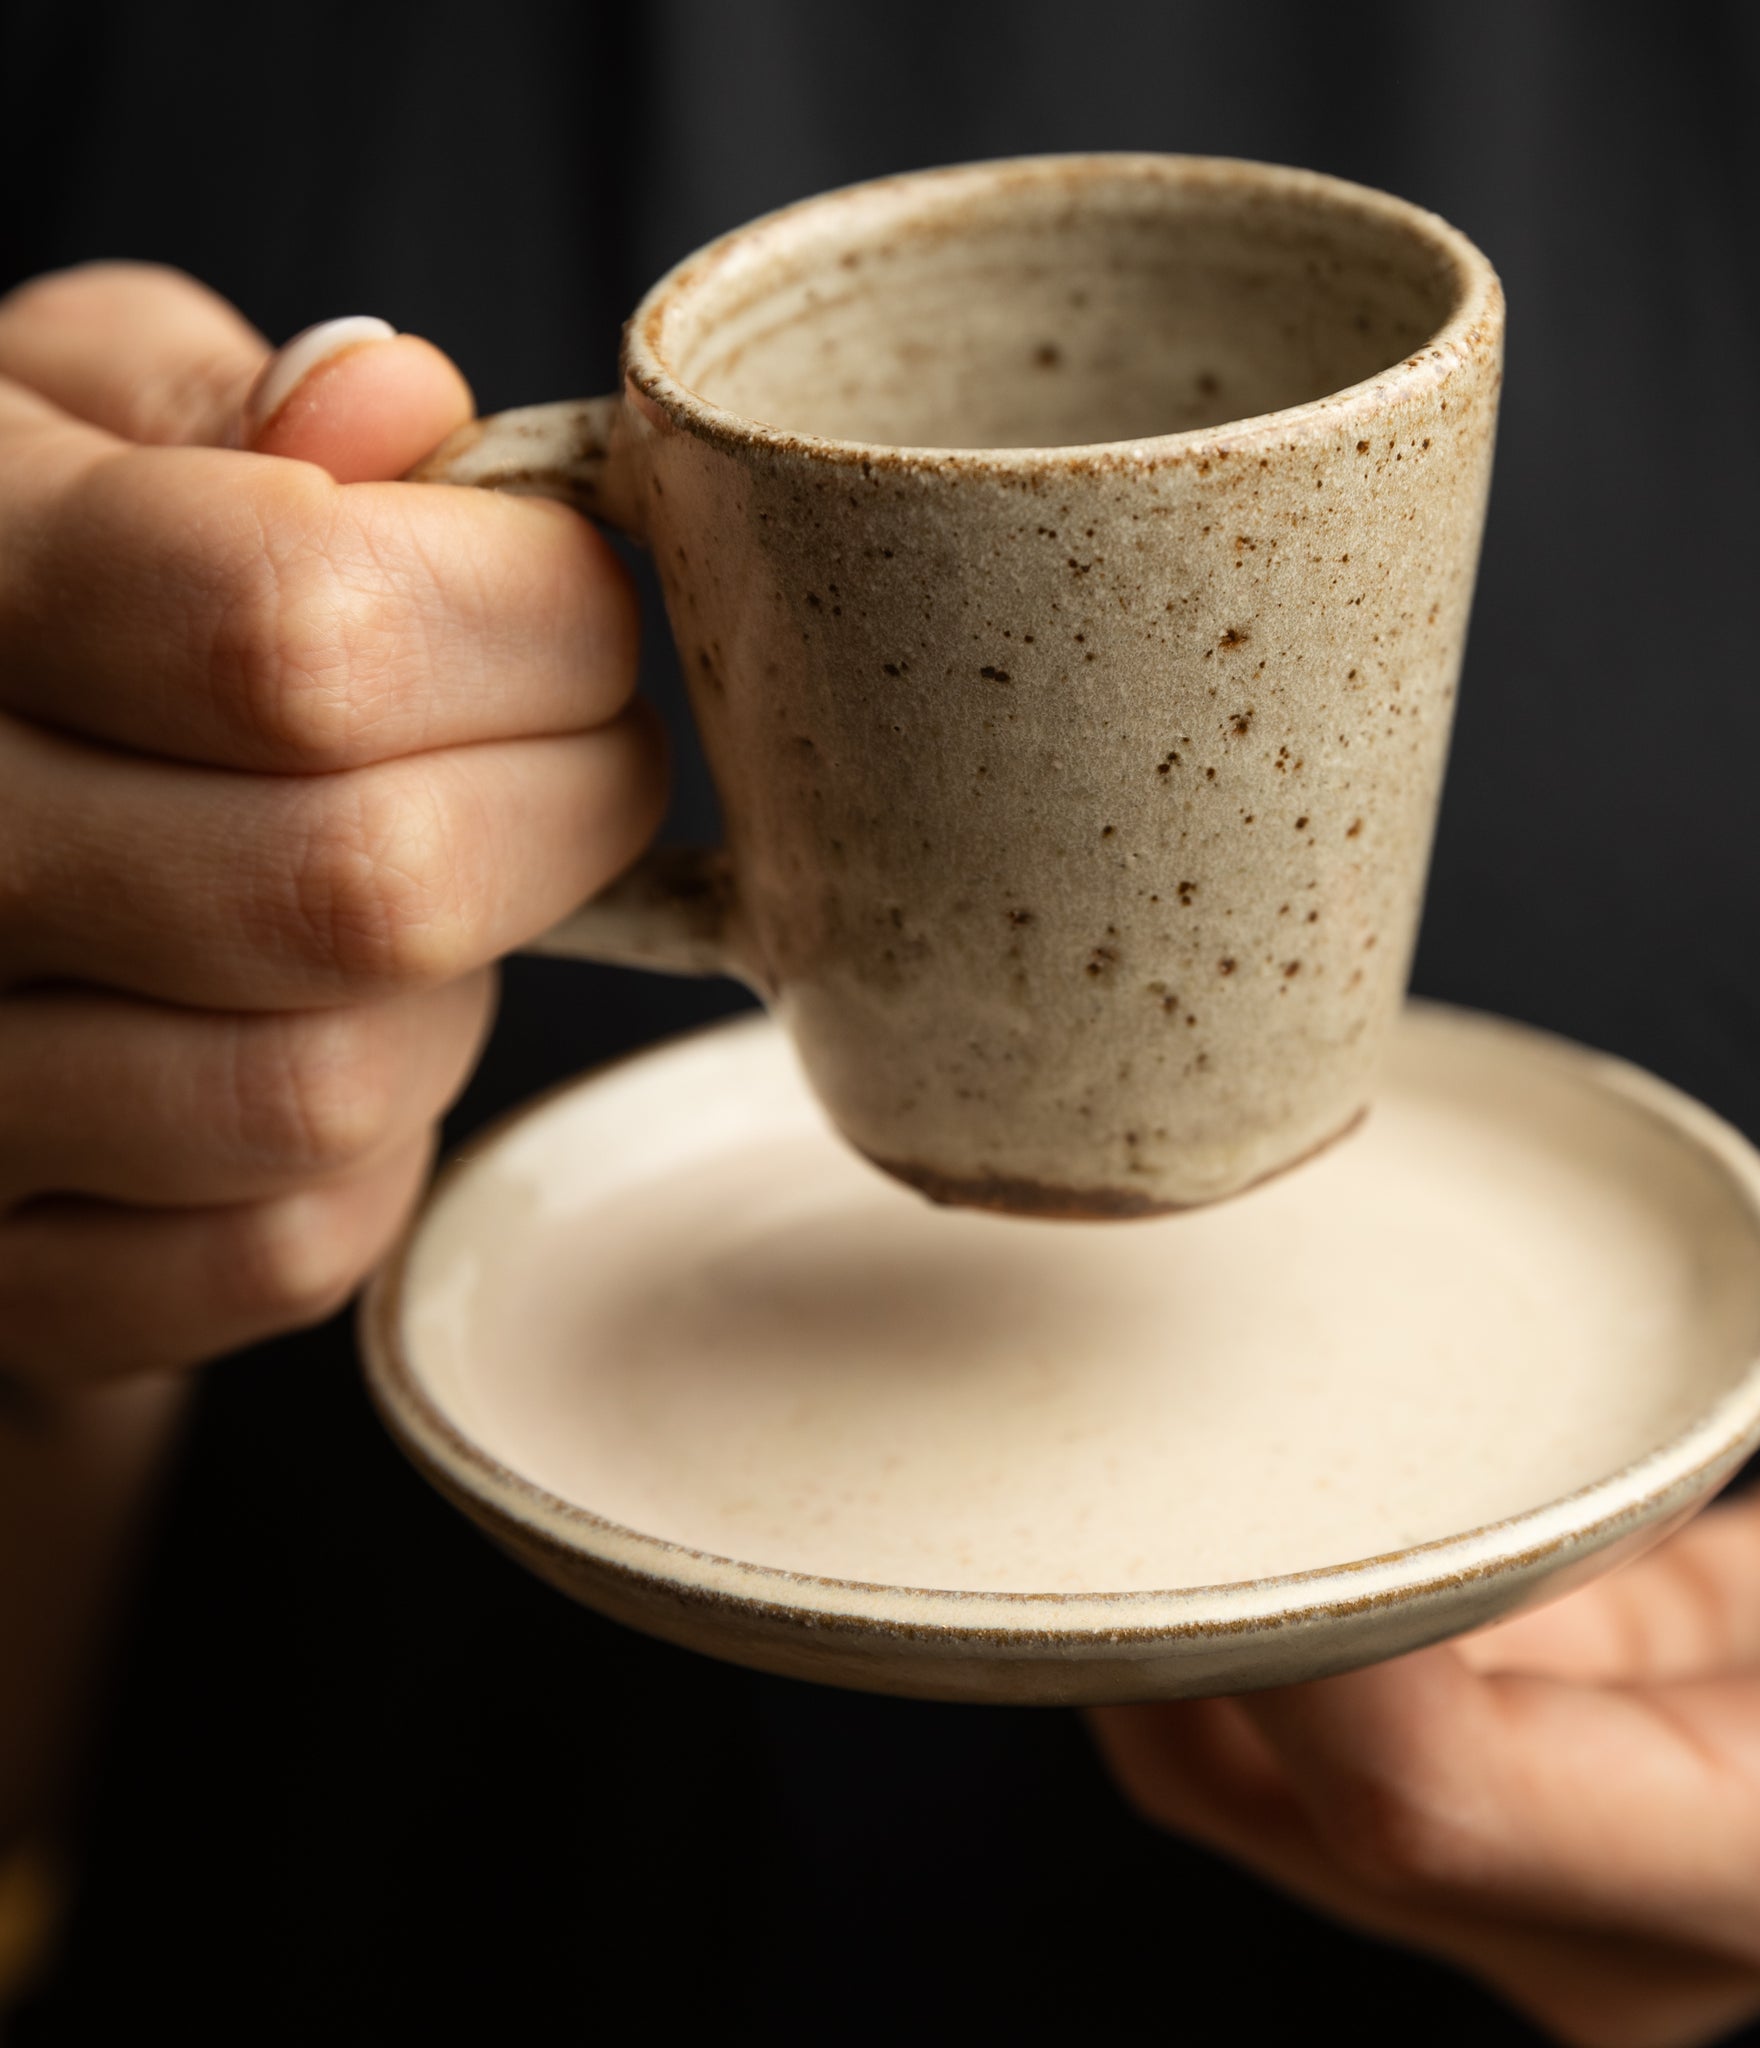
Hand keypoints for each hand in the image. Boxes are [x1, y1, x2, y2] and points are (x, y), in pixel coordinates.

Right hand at [0, 264, 664, 1388]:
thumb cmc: (29, 612)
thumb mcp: (73, 415)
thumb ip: (229, 404)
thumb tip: (392, 406)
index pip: (296, 634)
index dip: (533, 621)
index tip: (584, 607)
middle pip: (362, 887)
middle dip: (563, 808)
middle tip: (581, 751)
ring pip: (329, 1091)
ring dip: (449, 988)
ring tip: (421, 889)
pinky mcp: (14, 1270)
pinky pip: (285, 1247)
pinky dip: (371, 1146)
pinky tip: (329, 1026)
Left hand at [1093, 1183, 1759, 2047]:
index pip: (1443, 1805)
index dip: (1291, 1650)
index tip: (1194, 1468)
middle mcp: (1623, 1913)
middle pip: (1288, 1802)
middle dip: (1171, 1623)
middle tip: (1091, 1409)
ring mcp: (1541, 1870)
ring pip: (1247, 1778)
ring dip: (1164, 1616)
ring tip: (1115, 1426)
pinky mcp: (1502, 1782)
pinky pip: (1289, 1725)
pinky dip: (1225, 1610)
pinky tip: (1208, 1475)